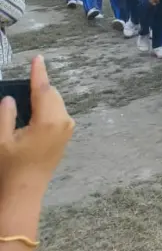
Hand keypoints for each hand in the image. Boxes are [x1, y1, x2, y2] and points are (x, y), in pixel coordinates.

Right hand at [0, 56, 74, 194]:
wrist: (24, 193)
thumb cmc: (10, 167)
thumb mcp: (1, 140)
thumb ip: (6, 115)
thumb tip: (11, 97)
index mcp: (48, 120)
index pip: (43, 89)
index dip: (39, 72)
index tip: (38, 57)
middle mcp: (63, 121)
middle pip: (51, 95)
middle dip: (39, 86)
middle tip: (26, 78)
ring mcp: (67, 129)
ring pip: (56, 103)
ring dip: (42, 97)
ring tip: (26, 95)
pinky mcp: (65, 136)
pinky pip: (57, 113)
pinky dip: (46, 107)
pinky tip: (34, 110)